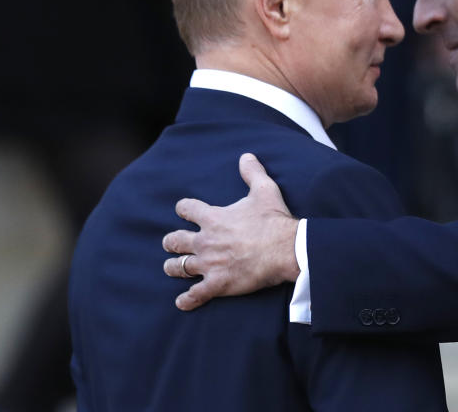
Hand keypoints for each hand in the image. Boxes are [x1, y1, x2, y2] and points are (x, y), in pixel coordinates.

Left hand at [162, 154, 299, 310]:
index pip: (187, 209)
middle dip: (171, 242)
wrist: (286, 249)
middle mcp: (206, 241)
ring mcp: (210, 264)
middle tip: (171, 243)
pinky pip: (196, 294)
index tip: (185, 210)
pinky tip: (182, 301)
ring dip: (174, 268)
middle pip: (175, 241)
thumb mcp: (265, 190)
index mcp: (213, 218)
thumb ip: (252, 172)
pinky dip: (187, 299)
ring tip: (172, 268)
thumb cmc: (274, 221)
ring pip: (180, 267)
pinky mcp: (218, 284)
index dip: (184, 209)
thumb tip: (246, 156)